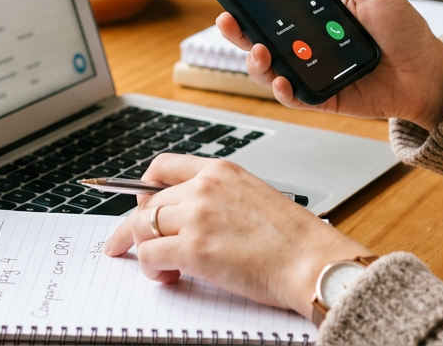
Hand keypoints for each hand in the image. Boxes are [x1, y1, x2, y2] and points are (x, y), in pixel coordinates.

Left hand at [102, 154, 370, 318]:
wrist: (312, 260)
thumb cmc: (294, 239)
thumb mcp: (254, 197)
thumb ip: (220, 199)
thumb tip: (193, 218)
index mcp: (220, 171)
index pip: (164, 166)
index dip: (144, 187)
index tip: (138, 201)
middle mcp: (204, 187)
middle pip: (148, 202)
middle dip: (138, 225)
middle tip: (130, 243)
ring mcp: (196, 216)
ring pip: (142, 227)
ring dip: (142, 248)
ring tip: (158, 266)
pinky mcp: (193, 248)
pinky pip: (150, 255)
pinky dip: (152, 268)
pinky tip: (168, 276)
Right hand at [216, 0, 442, 129]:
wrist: (427, 72)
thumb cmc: (404, 31)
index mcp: (315, 17)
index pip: (274, 9)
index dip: (250, 3)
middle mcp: (308, 45)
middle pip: (261, 39)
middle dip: (239, 32)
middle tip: (229, 20)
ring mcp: (312, 72)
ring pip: (269, 69)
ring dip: (255, 61)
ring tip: (259, 50)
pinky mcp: (322, 97)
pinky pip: (294, 96)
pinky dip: (281, 89)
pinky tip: (280, 78)